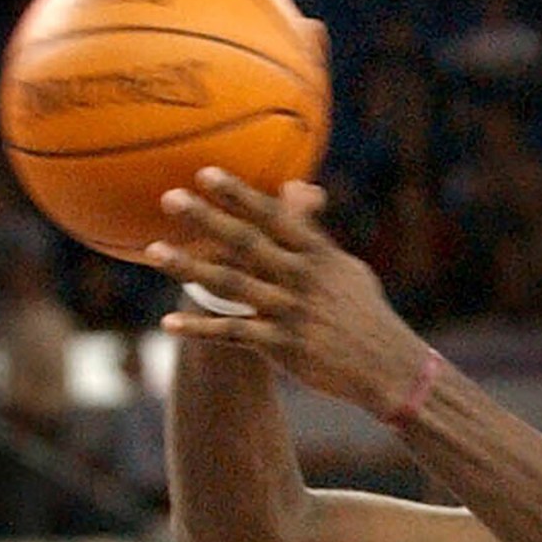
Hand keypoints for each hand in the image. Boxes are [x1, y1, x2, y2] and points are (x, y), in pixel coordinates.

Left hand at [152, 171, 425, 421]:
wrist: (388, 367)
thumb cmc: (366, 315)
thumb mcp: (346, 268)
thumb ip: (313, 232)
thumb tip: (299, 191)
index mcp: (316, 255)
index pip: (273, 216)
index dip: (239, 195)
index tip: (206, 173)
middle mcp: (300, 278)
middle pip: (246, 243)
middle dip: (206, 219)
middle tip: (169, 197)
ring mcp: (289, 312)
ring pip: (230, 285)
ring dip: (189, 268)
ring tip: (153, 252)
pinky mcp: (282, 346)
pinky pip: (232, 335)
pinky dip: (200, 329)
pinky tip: (169, 324)